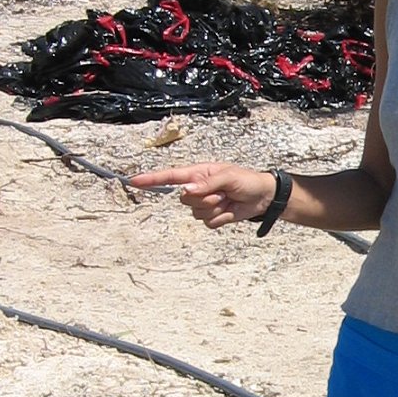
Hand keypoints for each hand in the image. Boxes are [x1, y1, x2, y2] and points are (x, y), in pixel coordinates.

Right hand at [125, 161, 276, 229]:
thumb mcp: (228, 177)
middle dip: (204, 199)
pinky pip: (208, 223)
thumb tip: (186, 190)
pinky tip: (230, 210)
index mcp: (198, 174)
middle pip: (185, 200)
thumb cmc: (246, 180)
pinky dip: (220, 218)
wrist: (262, 197)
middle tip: (222, 193)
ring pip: (196, 213)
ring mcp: (204, 204)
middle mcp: (198, 189)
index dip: (152, 180)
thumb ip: (206, 183)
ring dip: (215, 209)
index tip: (135, 181)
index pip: (170, 177)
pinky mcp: (212, 217)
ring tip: (227, 200)